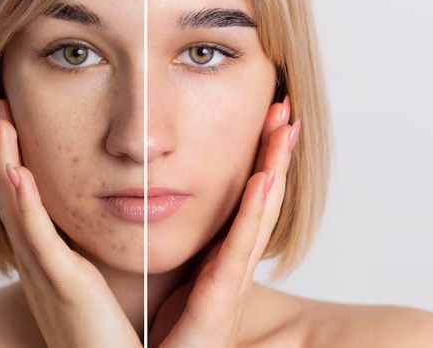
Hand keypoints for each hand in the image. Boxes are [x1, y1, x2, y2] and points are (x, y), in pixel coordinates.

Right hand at [0, 92, 142, 347]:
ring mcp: (45, 273)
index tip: (12, 122)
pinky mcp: (63, 285)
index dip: (13, 159)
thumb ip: (89, 257)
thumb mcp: (93, 287)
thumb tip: (102, 225)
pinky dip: (24, 203)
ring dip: (5, 162)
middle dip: (2, 148)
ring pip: (17, 207)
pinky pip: (38, 238)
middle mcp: (38, 262)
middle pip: (11, 194)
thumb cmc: (107, 337)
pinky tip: (16, 171)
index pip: (24, 199)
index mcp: (48, 259)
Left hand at [149, 95, 299, 347]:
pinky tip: (264, 180)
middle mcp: (230, 269)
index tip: (265, 118)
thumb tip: (147, 205)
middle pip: (261, 199)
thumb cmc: (159, 342)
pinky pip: (238, 251)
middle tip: (285, 109)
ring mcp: (229, 286)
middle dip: (275, 153)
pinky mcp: (218, 304)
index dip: (259, 159)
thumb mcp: (168, 284)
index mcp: (217, 261)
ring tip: (285, 129)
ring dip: (274, 169)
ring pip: (259, 216)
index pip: (244, 199)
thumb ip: (167, 248)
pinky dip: (255, 214)